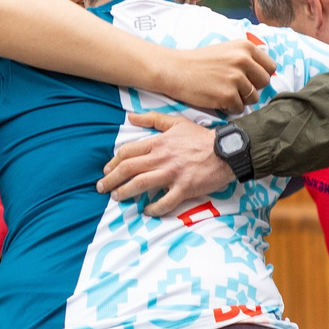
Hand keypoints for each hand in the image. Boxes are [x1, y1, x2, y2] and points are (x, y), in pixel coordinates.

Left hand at [98, 111, 235, 215]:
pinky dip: (153, 208)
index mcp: (158, 142)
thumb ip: (152, 119)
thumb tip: (130, 117)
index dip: (113, 163)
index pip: (127, 152)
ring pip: (140, 184)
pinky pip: (164, 202)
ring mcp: (172, 174)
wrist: (227, 150)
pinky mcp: (184, 188)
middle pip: (128, 169)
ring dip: (125, 192)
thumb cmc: (200, 137)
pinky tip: (147, 211)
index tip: (106, 171)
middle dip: (111, 180)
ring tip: (117, 198)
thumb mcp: (176, 122)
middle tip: (102, 188)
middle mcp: (161, 158)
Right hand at [150, 35, 274, 113]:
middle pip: (264, 83)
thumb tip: (268, 70)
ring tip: (224, 92)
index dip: (260, 75)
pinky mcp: (228, 95)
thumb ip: (246, 57)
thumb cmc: (199, 61)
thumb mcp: (226, 49)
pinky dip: (229, 108)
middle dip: (252, 88)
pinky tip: (217, 99)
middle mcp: (243, 60)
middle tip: (235, 87)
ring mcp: (236, 78)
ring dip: (241, 99)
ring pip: (253, 98)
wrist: (175, 70)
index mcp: (245, 47)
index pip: (270, 67)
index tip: (249, 79)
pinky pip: (239, 108)